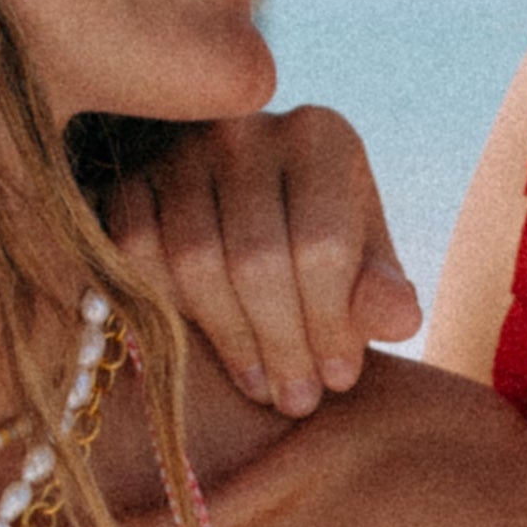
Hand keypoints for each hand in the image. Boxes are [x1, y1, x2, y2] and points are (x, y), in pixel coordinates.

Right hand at [106, 108, 418, 416]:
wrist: (241, 207)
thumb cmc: (316, 239)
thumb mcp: (361, 259)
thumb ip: (380, 290)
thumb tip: (400, 318)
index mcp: (320, 135)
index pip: (322, 244)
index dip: (329, 326)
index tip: (338, 380)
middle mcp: (246, 126)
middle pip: (257, 261)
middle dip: (281, 344)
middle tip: (295, 399)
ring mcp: (178, 148)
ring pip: (194, 264)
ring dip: (230, 340)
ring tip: (260, 385)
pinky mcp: (126, 178)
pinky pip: (136, 257)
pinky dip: (166, 311)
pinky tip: (201, 344)